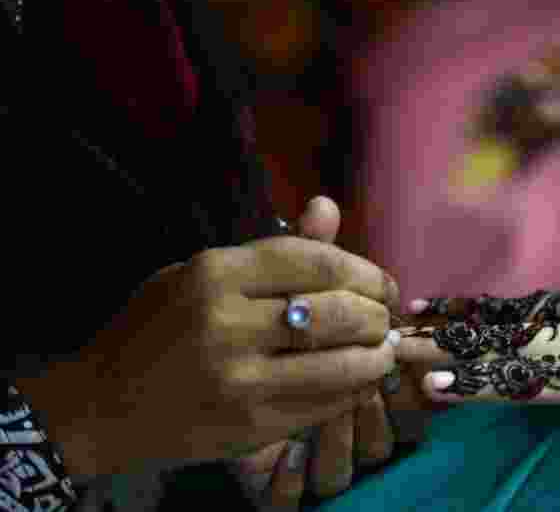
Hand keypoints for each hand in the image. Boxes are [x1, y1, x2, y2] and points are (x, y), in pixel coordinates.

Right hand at [15, 198, 400, 480]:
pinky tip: (359, 381)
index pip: (317, 262)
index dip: (364, 271)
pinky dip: (354, 390)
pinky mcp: (252, 425)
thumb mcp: (203, 272)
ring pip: (343, 363)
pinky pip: (326, 404)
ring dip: (377, 356)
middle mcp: (229, 324)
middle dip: (377, 314)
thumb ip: (276, 247)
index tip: (381, 283)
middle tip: (384, 317)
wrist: (102, 405)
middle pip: (339, 311)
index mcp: (217, 274)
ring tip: (383, 349)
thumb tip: (329, 206)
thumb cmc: (156, 328)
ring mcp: (241, 380)